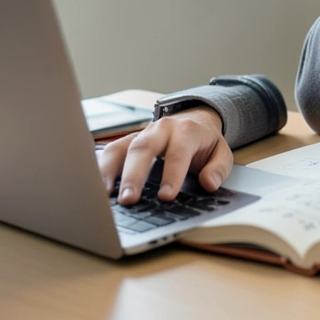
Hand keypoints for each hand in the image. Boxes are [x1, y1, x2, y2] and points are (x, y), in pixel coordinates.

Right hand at [99, 106, 233, 204]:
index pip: (178, 153)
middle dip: (134, 175)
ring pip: (121, 147)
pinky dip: (101, 168)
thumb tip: (209, 184)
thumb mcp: (222, 152)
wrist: (195, 119)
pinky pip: (111, 151)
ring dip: (110, 171)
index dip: (172, 175)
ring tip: (104, 195)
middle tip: (129, 200)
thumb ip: (219, 168)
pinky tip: (97, 186)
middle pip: (143, 148)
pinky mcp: (128, 140)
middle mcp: (161, 129)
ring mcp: (141, 133)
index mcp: (186, 131)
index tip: (166, 197)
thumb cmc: (204, 141)